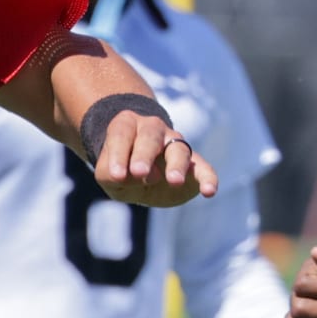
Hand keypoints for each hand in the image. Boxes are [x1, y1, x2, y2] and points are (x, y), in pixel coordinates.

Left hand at [95, 111, 217, 207]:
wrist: (139, 174)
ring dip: (176, 165)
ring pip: (178, 150)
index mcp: (127, 125)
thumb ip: (111, 174)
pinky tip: (209, 192)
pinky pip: (204, 168)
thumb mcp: (107, 175)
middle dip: (144, 154)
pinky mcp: (194, 164)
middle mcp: (153, 129)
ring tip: (174, 181)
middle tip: (139, 172)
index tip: (116, 175)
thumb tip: (132, 176)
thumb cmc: (120, 169)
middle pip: (150, 137)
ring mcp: (175, 145)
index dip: (118, 154)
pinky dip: (208, 178)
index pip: (121, 134)